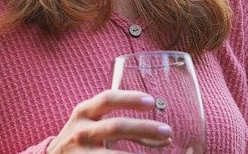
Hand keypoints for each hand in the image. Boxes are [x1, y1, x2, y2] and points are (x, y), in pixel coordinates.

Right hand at [46, 90, 171, 152]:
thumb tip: (156, 127)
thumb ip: (113, 118)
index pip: (108, 99)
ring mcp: (82, 152)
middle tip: (167, 130)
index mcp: (84, 111)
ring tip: (164, 147)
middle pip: (117, 127)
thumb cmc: (81, 135)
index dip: (130, 98)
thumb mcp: (88, 120)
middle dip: (144, 128)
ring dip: (141, 152)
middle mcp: (82, 131)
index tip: (151, 101)